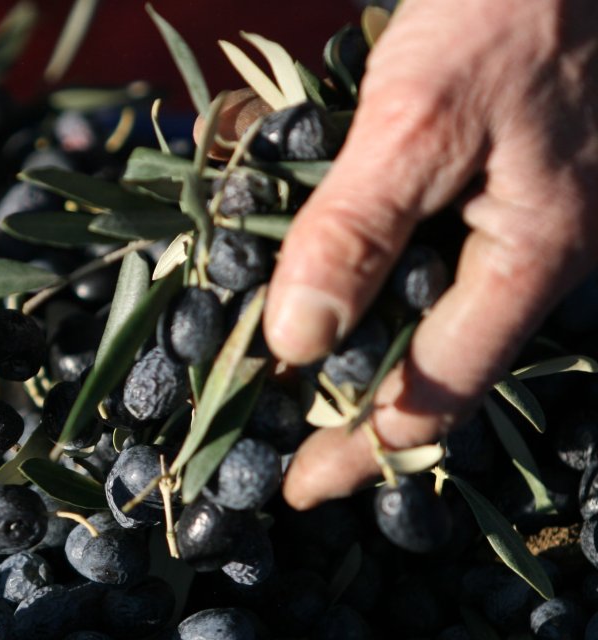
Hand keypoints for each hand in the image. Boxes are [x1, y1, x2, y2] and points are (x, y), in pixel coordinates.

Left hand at [264, 0, 597, 507]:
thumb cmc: (509, 10)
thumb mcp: (417, 120)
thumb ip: (355, 230)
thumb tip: (293, 343)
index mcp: (533, 257)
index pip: (438, 392)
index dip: (362, 447)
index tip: (292, 488)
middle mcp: (531, 251)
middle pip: (421, 353)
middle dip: (335, 381)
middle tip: (253, 403)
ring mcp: (515, 213)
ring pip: (411, 293)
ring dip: (330, 304)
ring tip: (249, 316)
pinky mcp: (491, 176)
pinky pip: (412, 232)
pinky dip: (345, 235)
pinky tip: (280, 210)